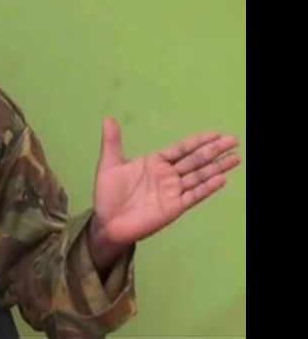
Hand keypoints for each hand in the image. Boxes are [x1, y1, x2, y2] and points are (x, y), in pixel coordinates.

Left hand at [92, 117, 240, 246]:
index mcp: (155, 163)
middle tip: (233, 140)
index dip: (198, 141)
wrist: (106, 222)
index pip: (181, 149)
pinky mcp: (174, 207)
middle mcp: (167, 175)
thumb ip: (112, 142)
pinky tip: (221, 179)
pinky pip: (193, 195)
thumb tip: (108, 118)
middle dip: (214, 150)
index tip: (215, 133)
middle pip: (195, 160)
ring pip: (199, 176)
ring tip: (235, 157)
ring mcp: (172, 191)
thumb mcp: (109, 164)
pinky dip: (207, 187)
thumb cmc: (108, 194)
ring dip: (217, 167)